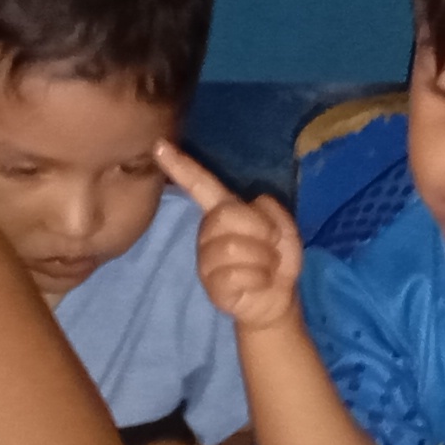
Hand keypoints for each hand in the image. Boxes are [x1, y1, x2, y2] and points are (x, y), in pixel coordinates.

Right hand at [157, 143, 304, 335]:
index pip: (201, 185)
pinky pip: (236, 274)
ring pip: (233, 247)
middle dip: (261, 231)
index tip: (160, 146)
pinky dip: (258, 278)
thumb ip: (272, 209)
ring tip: (265, 267)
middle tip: (271, 247)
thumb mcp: (284, 228)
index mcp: (224, 211)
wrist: (277, 298)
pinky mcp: (211, 286)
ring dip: (263, 258)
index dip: (181, 166)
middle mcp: (209, 231)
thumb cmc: (276, 258)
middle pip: (228, 216)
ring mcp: (207, 260)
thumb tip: (253, 203)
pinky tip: (258, 282)